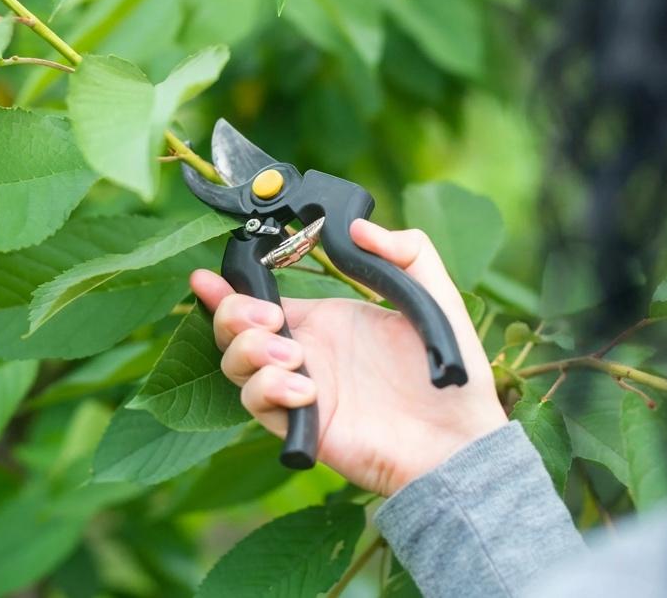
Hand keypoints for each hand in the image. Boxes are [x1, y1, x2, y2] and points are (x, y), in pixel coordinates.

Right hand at [190, 219, 506, 497]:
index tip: (206, 276)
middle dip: (232, 314)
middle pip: (232, 330)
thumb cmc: (451, 373)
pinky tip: (309, 390)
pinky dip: (270, 390)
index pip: (259, 300)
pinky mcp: (301, 425)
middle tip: (267, 316)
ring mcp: (299, 390)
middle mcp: (304, 354)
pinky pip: (256, 404)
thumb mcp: (434, 295)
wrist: (460, 438)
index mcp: (325, 322)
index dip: (227, 287)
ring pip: (234, 366)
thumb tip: (356, 228)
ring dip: (251, 351)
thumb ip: (405, 250)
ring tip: (294, 355)